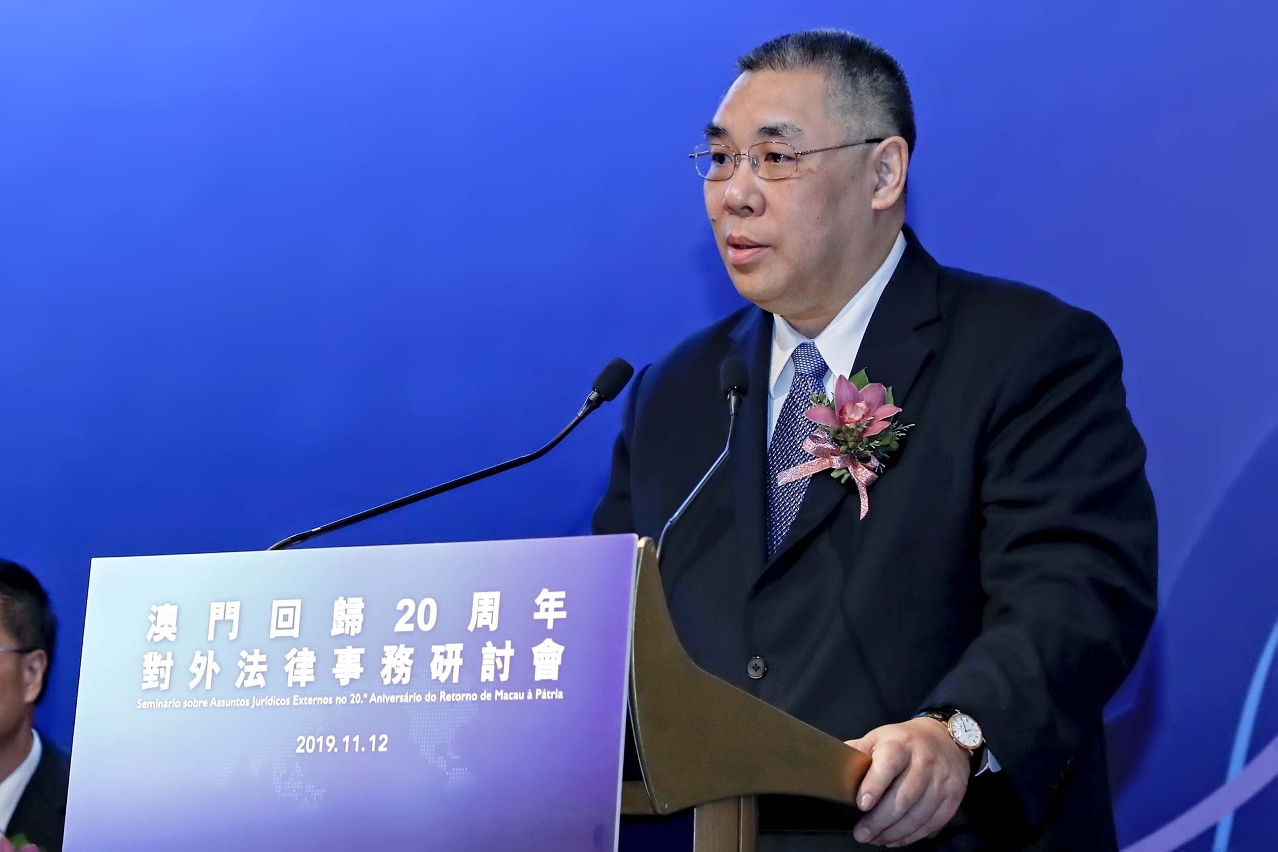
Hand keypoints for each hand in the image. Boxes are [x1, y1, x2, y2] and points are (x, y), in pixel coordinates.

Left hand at [845, 718, 969, 846]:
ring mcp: (942, 780)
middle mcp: (924, 762)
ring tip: (876, 839)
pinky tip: (896, 838)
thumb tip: (833, 763)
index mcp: (901, 745)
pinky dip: (912, 835)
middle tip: (862, 833)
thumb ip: (858, 751)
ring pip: (918, 813)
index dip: (875, 785)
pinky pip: (932, 821)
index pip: (888, 765)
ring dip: (894, 832)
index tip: (862, 804)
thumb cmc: (905, 742)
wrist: (944, 739)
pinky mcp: (953, 796)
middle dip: (880, 820)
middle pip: (903, 796)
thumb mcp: (879, 737)